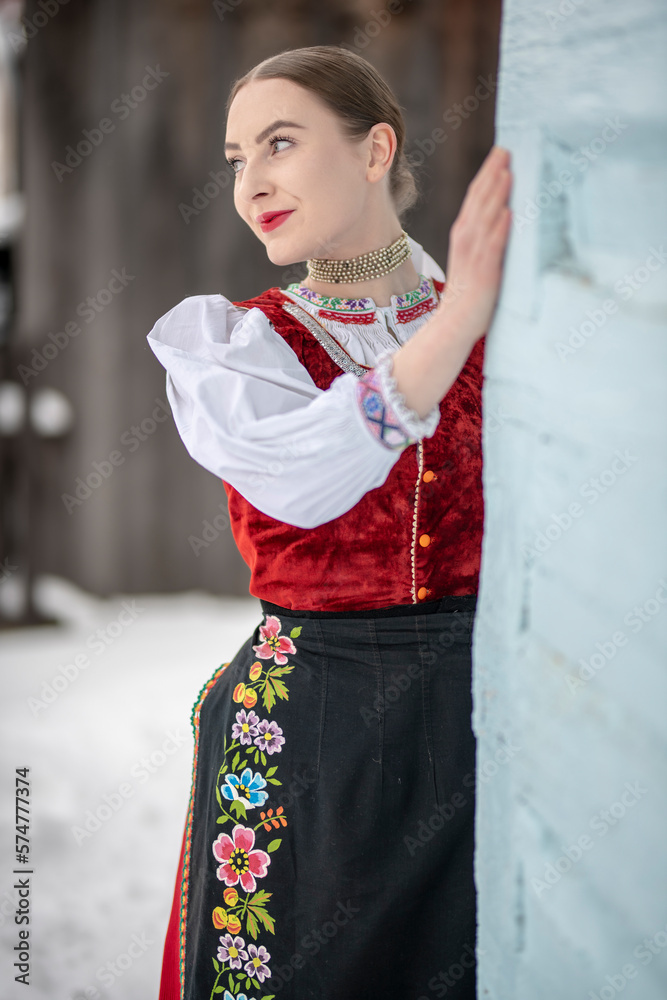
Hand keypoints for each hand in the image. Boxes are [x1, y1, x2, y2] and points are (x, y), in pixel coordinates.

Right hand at [439, 145, 512, 342]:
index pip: (476, 197)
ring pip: (485, 219)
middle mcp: (466, 240)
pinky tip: (507, 213)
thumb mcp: (477, 260)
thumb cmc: (470, 294)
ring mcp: (473, 256)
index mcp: (465, 235)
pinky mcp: (483, 273)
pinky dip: (498, 230)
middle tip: (506, 149)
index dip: (488, 173)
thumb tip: (508, 217)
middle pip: (479, 201)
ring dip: (496, 195)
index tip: (501, 152)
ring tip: (507, 172)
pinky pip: (491, 248)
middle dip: (492, 174)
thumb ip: (488, 239)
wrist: (453, 325)